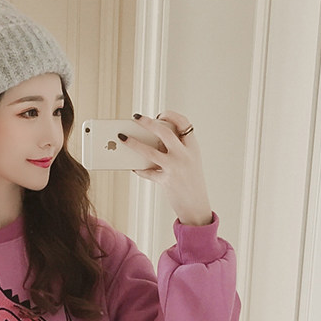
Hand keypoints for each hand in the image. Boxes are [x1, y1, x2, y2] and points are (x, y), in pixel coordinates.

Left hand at [119, 111, 212, 226]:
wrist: (197, 206)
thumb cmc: (191, 183)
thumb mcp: (190, 162)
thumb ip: (176, 149)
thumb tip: (150, 140)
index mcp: (193, 147)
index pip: (184, 123)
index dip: (171, 115)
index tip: (160, 114)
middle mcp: (185, 155)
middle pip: (164, 131)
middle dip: (148, 122)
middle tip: (135, 118)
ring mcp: (175, 168)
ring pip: (150, 151)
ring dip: (133, 143)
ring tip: (122, 138)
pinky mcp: (166, 181)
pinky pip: (147, 172)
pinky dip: (139, 169)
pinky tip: (133, 166)